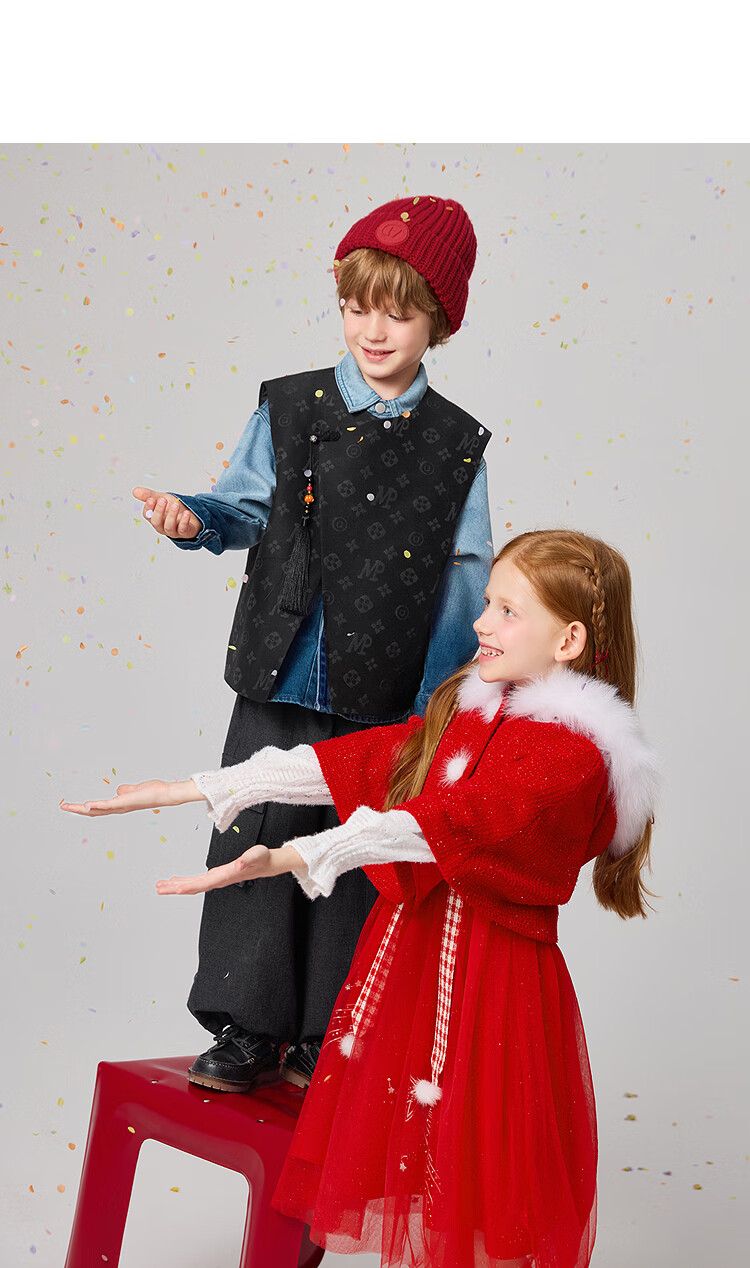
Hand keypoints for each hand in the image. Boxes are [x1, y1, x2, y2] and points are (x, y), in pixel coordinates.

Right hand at [60, 779, 201, 816]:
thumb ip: (126, 790)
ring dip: (81, 809)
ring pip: (97, 810)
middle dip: (77, 810)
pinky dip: (96, 805)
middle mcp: (118, 808)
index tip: (72, 805)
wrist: (166, 794)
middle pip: (94, 812)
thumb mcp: (135, 789)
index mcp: (119, 805)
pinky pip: (108, 805)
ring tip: (67, 806)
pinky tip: (87, 805)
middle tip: (62, 807)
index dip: (85, 808)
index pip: (98, 809)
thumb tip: (118, 790)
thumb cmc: (153, 791)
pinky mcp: (125, 802)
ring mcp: (121, 806)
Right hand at [133, 487, 201, 538]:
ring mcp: (172, 531)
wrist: (190, 515)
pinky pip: (182, 529)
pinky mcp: (184, 532)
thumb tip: (135, 491)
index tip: (151, 499)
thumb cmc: (172, 508)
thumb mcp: (161, 498)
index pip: (147, 515)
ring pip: (169, 526)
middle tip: (163, 500)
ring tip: (175, 505)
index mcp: (154, 518)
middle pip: (156, 522)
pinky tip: (186, 513)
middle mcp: (161, 526)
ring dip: (171, 515)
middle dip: (158, 511)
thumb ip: (149, 495)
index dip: (148, 508)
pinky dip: (184, 521)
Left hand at [156, 843, 273, 894]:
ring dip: (176, 885)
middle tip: (159, 888)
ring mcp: (216, 878)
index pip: (203, 883)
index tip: (175, 889)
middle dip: (175, 888)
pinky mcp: (216, 875)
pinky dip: (184, 881)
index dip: (189, 886)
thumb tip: (238, 865)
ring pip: (193, 885)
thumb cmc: (261, 859)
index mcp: (225, 876)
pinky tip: (176, 881)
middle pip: (193, 886)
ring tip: (161, 886)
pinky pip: (197, 881)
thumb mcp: (256, 855)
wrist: (267, 864)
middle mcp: (218, 879)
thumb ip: (247, 860)